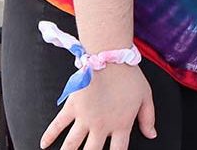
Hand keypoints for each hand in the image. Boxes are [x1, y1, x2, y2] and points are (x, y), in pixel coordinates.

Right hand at [40, 64, 155, 149]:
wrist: (111, 57)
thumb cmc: (129, 75)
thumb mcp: (146, 96)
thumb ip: (148, 118)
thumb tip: (152, 135)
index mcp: (121, 125)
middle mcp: (101, 126)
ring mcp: (85, 118)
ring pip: (71, 145)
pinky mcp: (72, 107)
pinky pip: (57, 125)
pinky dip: (49, 135)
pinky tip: (44, 144)